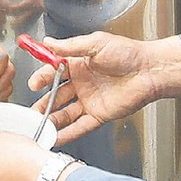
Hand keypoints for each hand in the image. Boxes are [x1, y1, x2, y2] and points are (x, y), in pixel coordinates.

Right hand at [30, 32, 180, 143]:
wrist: (150, 70)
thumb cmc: (128, 53)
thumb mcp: (95, 43)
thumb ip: (70, 46)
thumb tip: (48, 42)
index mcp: (78, 65)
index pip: (53, 73)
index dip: (42, 78)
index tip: (33, 84)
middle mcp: (81, 84)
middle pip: (56, 96)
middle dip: (42, 104)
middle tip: (30, 112)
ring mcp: (89, 101)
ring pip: (65, 113)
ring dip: (52, 120)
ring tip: (38, 126)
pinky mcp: (99, 115)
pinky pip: (80, 126)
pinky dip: (68, 133)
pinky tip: (56, 138)